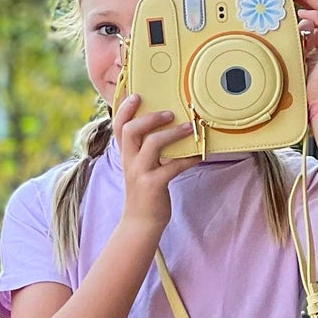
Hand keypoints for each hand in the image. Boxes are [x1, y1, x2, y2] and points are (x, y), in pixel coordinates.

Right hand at [113, 92, 200, 236]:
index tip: (136, 95)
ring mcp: (140, 173)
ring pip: (152, 144)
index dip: (125, 109)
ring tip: (189, 127)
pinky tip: (199, 155)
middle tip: (169, 112)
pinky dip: (188, 158)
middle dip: (150, 117)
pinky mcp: (154, 185)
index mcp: (126, 155)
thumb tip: (167, 130)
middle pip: (131, 130)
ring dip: (173, 133)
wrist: (140, 223)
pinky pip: (173, 166)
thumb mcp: (140, 168)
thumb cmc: (145, 193)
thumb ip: (146, 151)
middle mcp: (130, 162)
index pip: (118, 126)